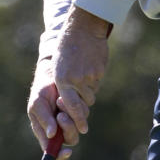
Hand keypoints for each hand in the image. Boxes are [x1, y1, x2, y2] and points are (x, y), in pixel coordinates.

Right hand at [27, 63, 73, 159]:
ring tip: (60, 100)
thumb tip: (51, 135)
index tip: (66, 152)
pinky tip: (66, 96)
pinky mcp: (81, 111)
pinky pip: (83, 114)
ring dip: (70, 115)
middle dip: (67, 129)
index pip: (53, 151)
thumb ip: (43, 119)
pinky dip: (76, 106)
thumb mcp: (37, 104)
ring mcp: (72, 120)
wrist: (53, 74)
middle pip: (70, 140)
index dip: (60, 155)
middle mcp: (60, 130)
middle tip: (61, 116)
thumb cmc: (41, 91)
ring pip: (78, 128)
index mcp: (46, 133)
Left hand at [52, 6, 110, 143]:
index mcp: (61, 80)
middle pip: (84, 104)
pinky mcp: (99, 71)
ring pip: (92, 95)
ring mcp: (89, 76)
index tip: (83, 130)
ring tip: (82, 77)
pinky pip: (97, 84)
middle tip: (82, 100)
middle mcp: (75, 80)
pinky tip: (89, 68)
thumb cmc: (67, 49)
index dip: (77, 120)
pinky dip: (94, 80)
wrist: (82, 29)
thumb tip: (71, 105)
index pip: (72, 107)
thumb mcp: (59, 67)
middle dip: (84, 106)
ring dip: (88, 92)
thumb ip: (65, 85)